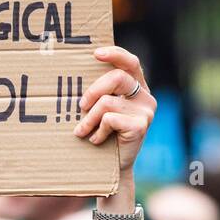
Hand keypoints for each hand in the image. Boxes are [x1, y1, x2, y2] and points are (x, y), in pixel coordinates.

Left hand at [74, 45, 155, 172]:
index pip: (130, 62)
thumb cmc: (104, 134)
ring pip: (108, 102)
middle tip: (80, 106)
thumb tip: (74, 76)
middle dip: (93, 91)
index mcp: (137, 86)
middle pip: (117, 77)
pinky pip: (110, 119)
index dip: (115, 54)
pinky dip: (98, 131)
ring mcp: (146, 110)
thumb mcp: (103, 110)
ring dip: (89, 118)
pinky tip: (96, 140)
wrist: (115, 166)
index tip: (95, 53)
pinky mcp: (141, 125)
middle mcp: (145, 96)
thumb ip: (101, 93)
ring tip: (81, 131)